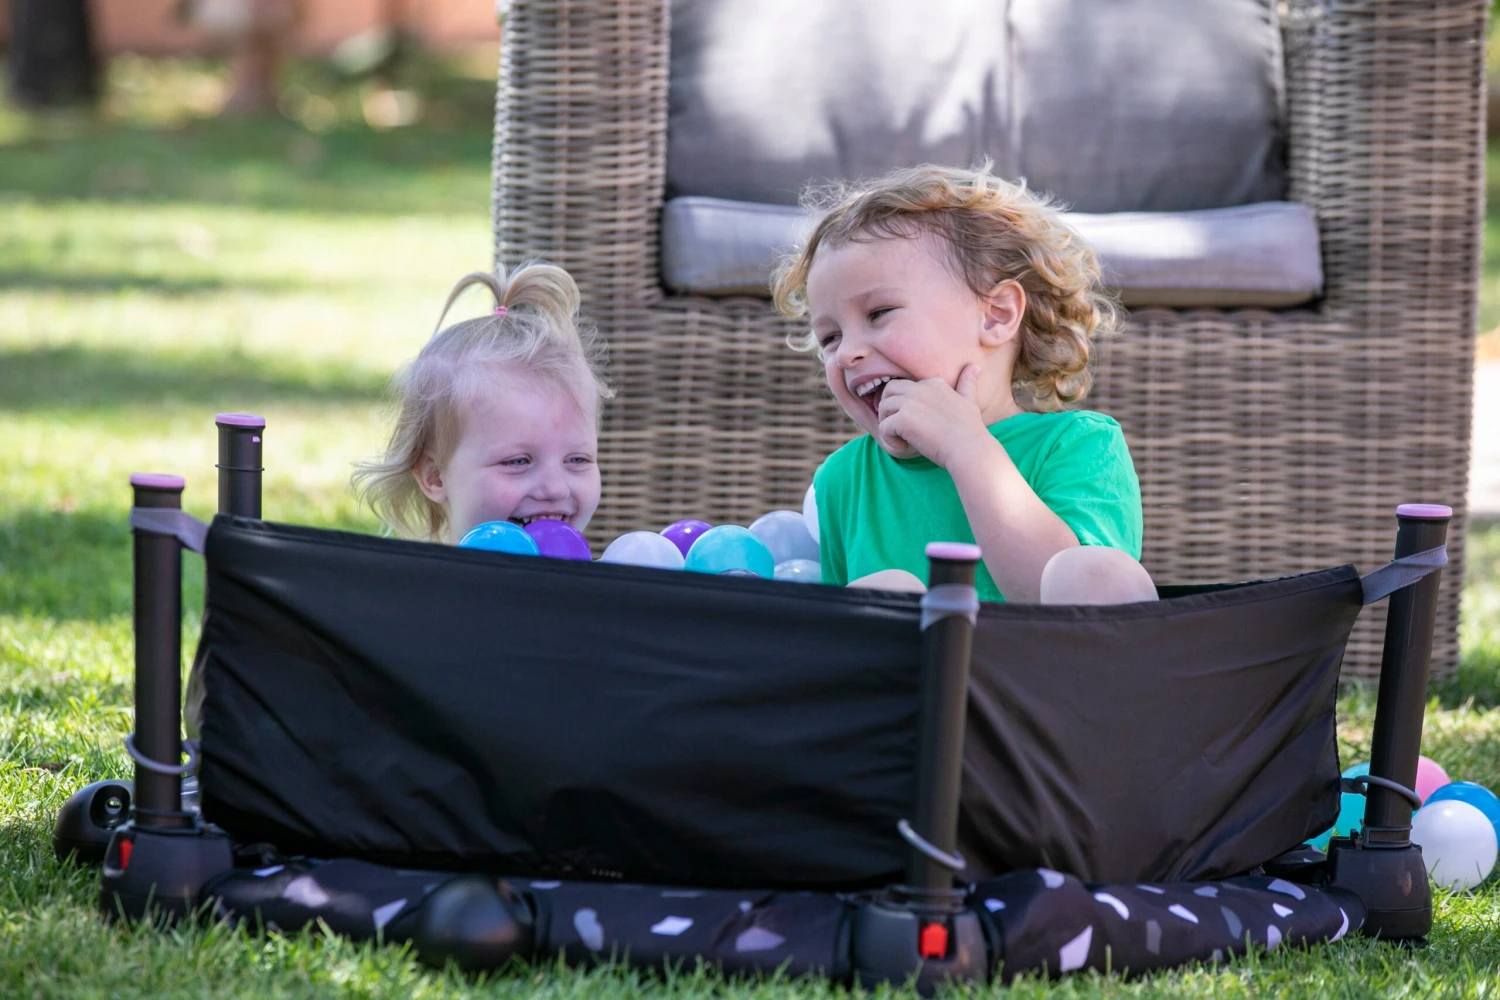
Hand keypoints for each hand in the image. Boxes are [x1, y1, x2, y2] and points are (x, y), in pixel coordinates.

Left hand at [876, 364, 991, 468]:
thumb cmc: (969, 430)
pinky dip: (890, 440)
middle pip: (889, 391)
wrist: (969, 449)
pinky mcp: (903, 419)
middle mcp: (920, 388)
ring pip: (883, 408)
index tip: (918, 422)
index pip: (905, 386)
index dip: (905, 404)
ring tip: (902, 437)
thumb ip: (967, 384)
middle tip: (898, 427)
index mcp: (933, 383)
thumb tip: (975, 366)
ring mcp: (911, 402)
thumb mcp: (969, 401)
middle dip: (888, 408)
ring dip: (888, 424)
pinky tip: (904, 447)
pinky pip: (884, 427)